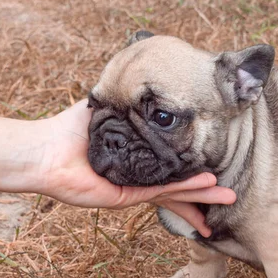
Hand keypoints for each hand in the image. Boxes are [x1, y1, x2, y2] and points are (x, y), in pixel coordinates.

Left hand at [35, 100, 236, 235]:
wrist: (47, 148)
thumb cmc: (72, 129)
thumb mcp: (108, 110)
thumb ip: (129, 103)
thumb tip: (147, 81)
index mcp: (138, 159)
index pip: (171, 168)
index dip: (193, 171)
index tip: (214, 167)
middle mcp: (140, 177)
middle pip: (180, 187)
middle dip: (205, 192)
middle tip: (231, 195)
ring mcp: (135, 188)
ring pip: (177, 192)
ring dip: (202, 194)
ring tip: (228, 196)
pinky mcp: (128, 196)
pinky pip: (163, 189)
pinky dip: (186, 187)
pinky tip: (206, 183)